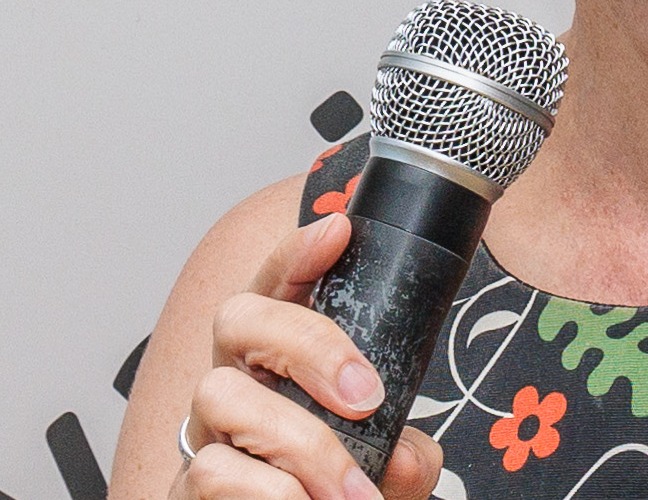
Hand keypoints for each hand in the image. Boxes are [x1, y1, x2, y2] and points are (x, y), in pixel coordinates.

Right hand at [173, 213, 442, 499]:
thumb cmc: (332, 489)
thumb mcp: (383, 463)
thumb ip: (404, 456)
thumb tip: (403, 462)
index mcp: (281, 354)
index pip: (279, 281)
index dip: (300, 251)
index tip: (339, 229)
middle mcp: (236, 379)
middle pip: (239, 318)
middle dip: (307, 342)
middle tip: (366, 396)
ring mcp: (205, 430)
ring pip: (222, 396)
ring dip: (300, 443)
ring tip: (351, 492)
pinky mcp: (187, 486)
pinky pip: (211, 472)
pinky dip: (268, 492)